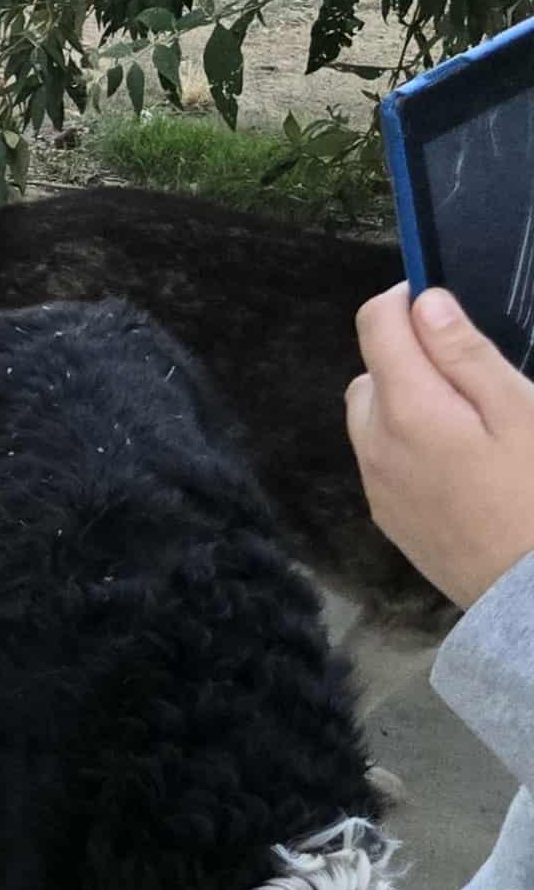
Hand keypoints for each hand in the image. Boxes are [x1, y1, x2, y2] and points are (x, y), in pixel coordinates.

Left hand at [347, 284, 533, 607]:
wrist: (524, 588)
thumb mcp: (517, 410)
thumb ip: (464, 355)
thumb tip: (424, 303)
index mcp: (406, 407)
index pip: (376, 325)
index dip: (405, 301)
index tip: (441, 304)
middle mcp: (374, 442)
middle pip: (370, 372)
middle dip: (408, 357)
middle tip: (470, 372)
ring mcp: (375, 481)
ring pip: (371, 416)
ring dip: (405, 399)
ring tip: (466, 416)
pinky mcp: (386, 512)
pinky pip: (381, 456)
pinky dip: (406, 439)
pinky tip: (457, 457)